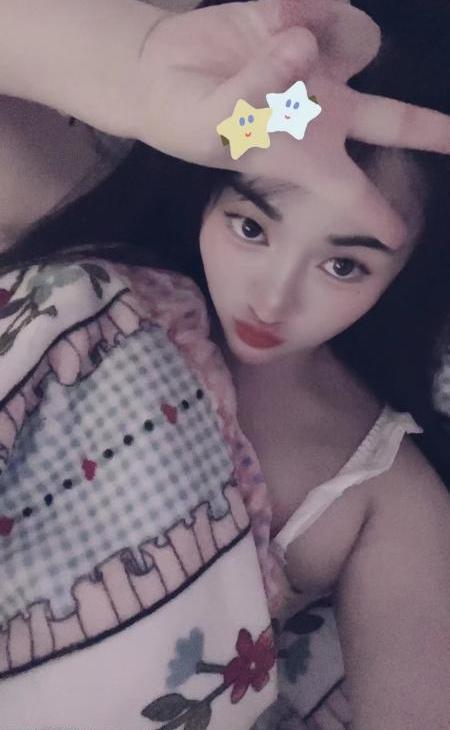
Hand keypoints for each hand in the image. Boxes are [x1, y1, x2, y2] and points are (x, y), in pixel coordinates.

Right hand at [136, 0, 449, 246]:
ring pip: (362, 42)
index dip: (376, 215)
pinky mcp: (303, 21)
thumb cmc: (186, 120)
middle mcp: (325, 114)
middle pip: (394, 121)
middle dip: (430, 131)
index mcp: (306, 158)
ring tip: (278, 38)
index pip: (351, 192)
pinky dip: (299, 7)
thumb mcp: (210, 125)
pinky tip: (271, 18)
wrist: (162, 74)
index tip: (397, 237)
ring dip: (332, 37)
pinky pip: (322, 8)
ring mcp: (319, 68)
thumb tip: (301, 44)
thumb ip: (253, 92)